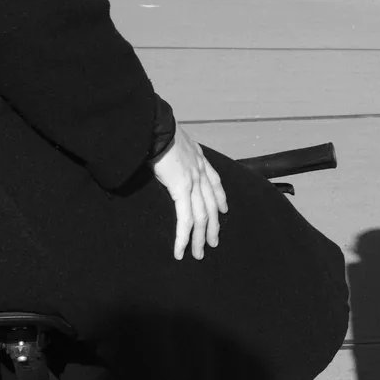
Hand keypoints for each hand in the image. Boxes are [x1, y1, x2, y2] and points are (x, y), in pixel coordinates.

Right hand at [152, 127, 228, 259]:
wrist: (154, 125)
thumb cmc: (156, 129)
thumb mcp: (172, 139)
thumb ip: (174, 149)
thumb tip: (165, 150)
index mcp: (198, 158)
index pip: (215, 182)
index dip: (220, 198)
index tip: (225, 210)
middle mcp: (200, 171)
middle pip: (211, 205)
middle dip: (213, 226)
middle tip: (213, 243)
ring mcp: (193, 181)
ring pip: (201, 217)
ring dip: (199, 238)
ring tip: (198, 254)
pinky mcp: (181, 189)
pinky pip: (185, 219)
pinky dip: (183, 237)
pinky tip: (181, 251)